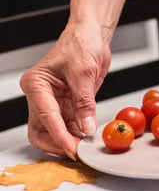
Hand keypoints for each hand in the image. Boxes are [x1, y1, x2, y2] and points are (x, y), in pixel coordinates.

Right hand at [20, 22, 111, 158]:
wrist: (91, 37)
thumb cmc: (81, 45)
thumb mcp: (84, 73)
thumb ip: (84, 102)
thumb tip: (86, 127)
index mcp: (36, 84)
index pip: (45, 116)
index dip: (59, 136)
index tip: (72, 149)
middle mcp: (40, 95)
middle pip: (41, 130)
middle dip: (57, 143)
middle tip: (78, 152)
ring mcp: (53, 102)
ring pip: (53, 131)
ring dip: (69, 141)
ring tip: (87, 147)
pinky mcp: (65, 105)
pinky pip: (67, 126)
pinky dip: (77, 134)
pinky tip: (88, 138)